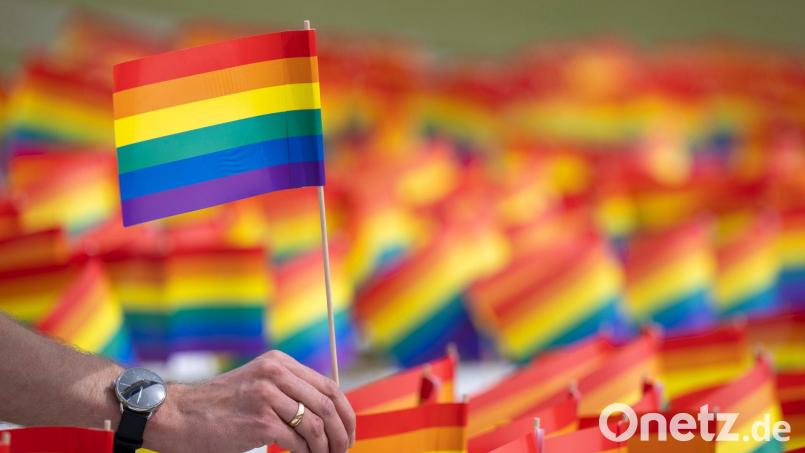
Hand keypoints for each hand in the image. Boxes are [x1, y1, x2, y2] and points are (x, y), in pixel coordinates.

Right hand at [146, 350, 355, 452]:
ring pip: (316, 425)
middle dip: (342, 431)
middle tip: (344, 449)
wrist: (179, 415)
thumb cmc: (219, 406)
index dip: (345, 412)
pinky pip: (298, 441)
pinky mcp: (261, 420)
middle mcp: (275, 373)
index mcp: (279, 363)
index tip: (348, 431)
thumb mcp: (257, 385)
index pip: (328, 385)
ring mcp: (268, 396)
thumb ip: (288, 390)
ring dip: (327, 447)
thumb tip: (326, 413)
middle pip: (327, 404)